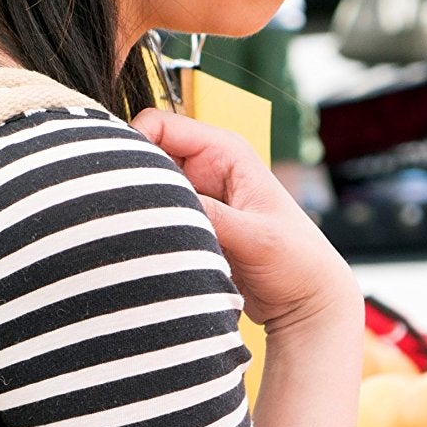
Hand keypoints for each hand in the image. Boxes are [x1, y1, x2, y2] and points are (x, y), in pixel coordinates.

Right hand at [130, 104, 357, 332]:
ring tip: (135, 235)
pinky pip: (155, 220)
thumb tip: (164, 205)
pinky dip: (146, 232)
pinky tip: (143, 250)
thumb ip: (212, 217)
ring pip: (148, 191)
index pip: (160, 125)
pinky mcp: (190, 226)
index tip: (120, 176)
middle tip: (121, 212)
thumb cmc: (296, 261)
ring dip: (139, 210)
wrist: (305, 301)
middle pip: (147, 157)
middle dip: (132, 180)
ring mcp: (195, 198)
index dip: (134, 143)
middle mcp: (206, 168)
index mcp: (224, 151)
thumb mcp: (256, 236)